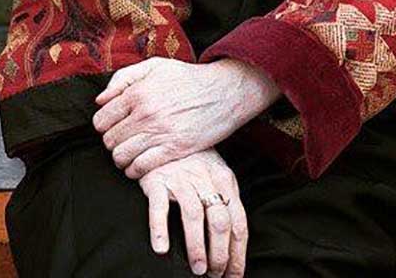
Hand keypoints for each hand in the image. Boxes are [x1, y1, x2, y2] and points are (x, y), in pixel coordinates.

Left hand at [92, 57, 277, 178]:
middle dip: (113, 141)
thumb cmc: (189, 78)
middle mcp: (146, 113)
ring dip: (121, 158)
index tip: (113, 126)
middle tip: (124, 139)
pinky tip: (139, 164)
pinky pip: (140, 168)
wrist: (224, 91)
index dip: (104, 125)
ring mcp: (160, 133)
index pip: (101, 120)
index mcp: (138, 92)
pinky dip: (134, 170)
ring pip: (121, 156)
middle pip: (109, 140)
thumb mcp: (156, 66)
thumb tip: (101, 99)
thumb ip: (124, 78)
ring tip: (130, 153)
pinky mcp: (174, 149)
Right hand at [139, 146, 247, 276]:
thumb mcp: (216, 175)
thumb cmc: (194, 160)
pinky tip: (161, 249)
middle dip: (220, 254)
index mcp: (225, 179)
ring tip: (197, 269)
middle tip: (214, 275)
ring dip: (197, 247)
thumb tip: (232, 244)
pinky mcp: (157, 180)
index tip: (234, 275)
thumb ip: (225, 201)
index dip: (238, 252)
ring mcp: (181, 178)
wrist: (166, 131)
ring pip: (194, 216)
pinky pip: (159, 206)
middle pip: (220, 220)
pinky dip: (160, 229)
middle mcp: (205, 178)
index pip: (238, 221)